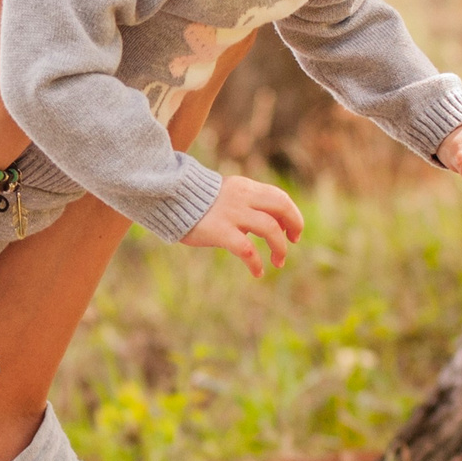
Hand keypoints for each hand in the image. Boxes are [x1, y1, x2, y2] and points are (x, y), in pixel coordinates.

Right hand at [177, 173, 303, 277]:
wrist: (166, 197)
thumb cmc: (192, 202)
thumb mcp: (222, 195)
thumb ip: (242, 204)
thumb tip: (261, 222)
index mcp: (244, 188)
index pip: (279, 197)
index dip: (291, 215)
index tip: (291, 231)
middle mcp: (242, 198)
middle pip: (282, 206)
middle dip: (294, 225)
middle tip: (293, 242)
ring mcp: (232, 214)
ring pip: (270, 228)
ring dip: (280, 248)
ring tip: (278, 262)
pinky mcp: (220, 231)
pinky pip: (247, 249)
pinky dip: (256, 263)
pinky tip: (257, 272)